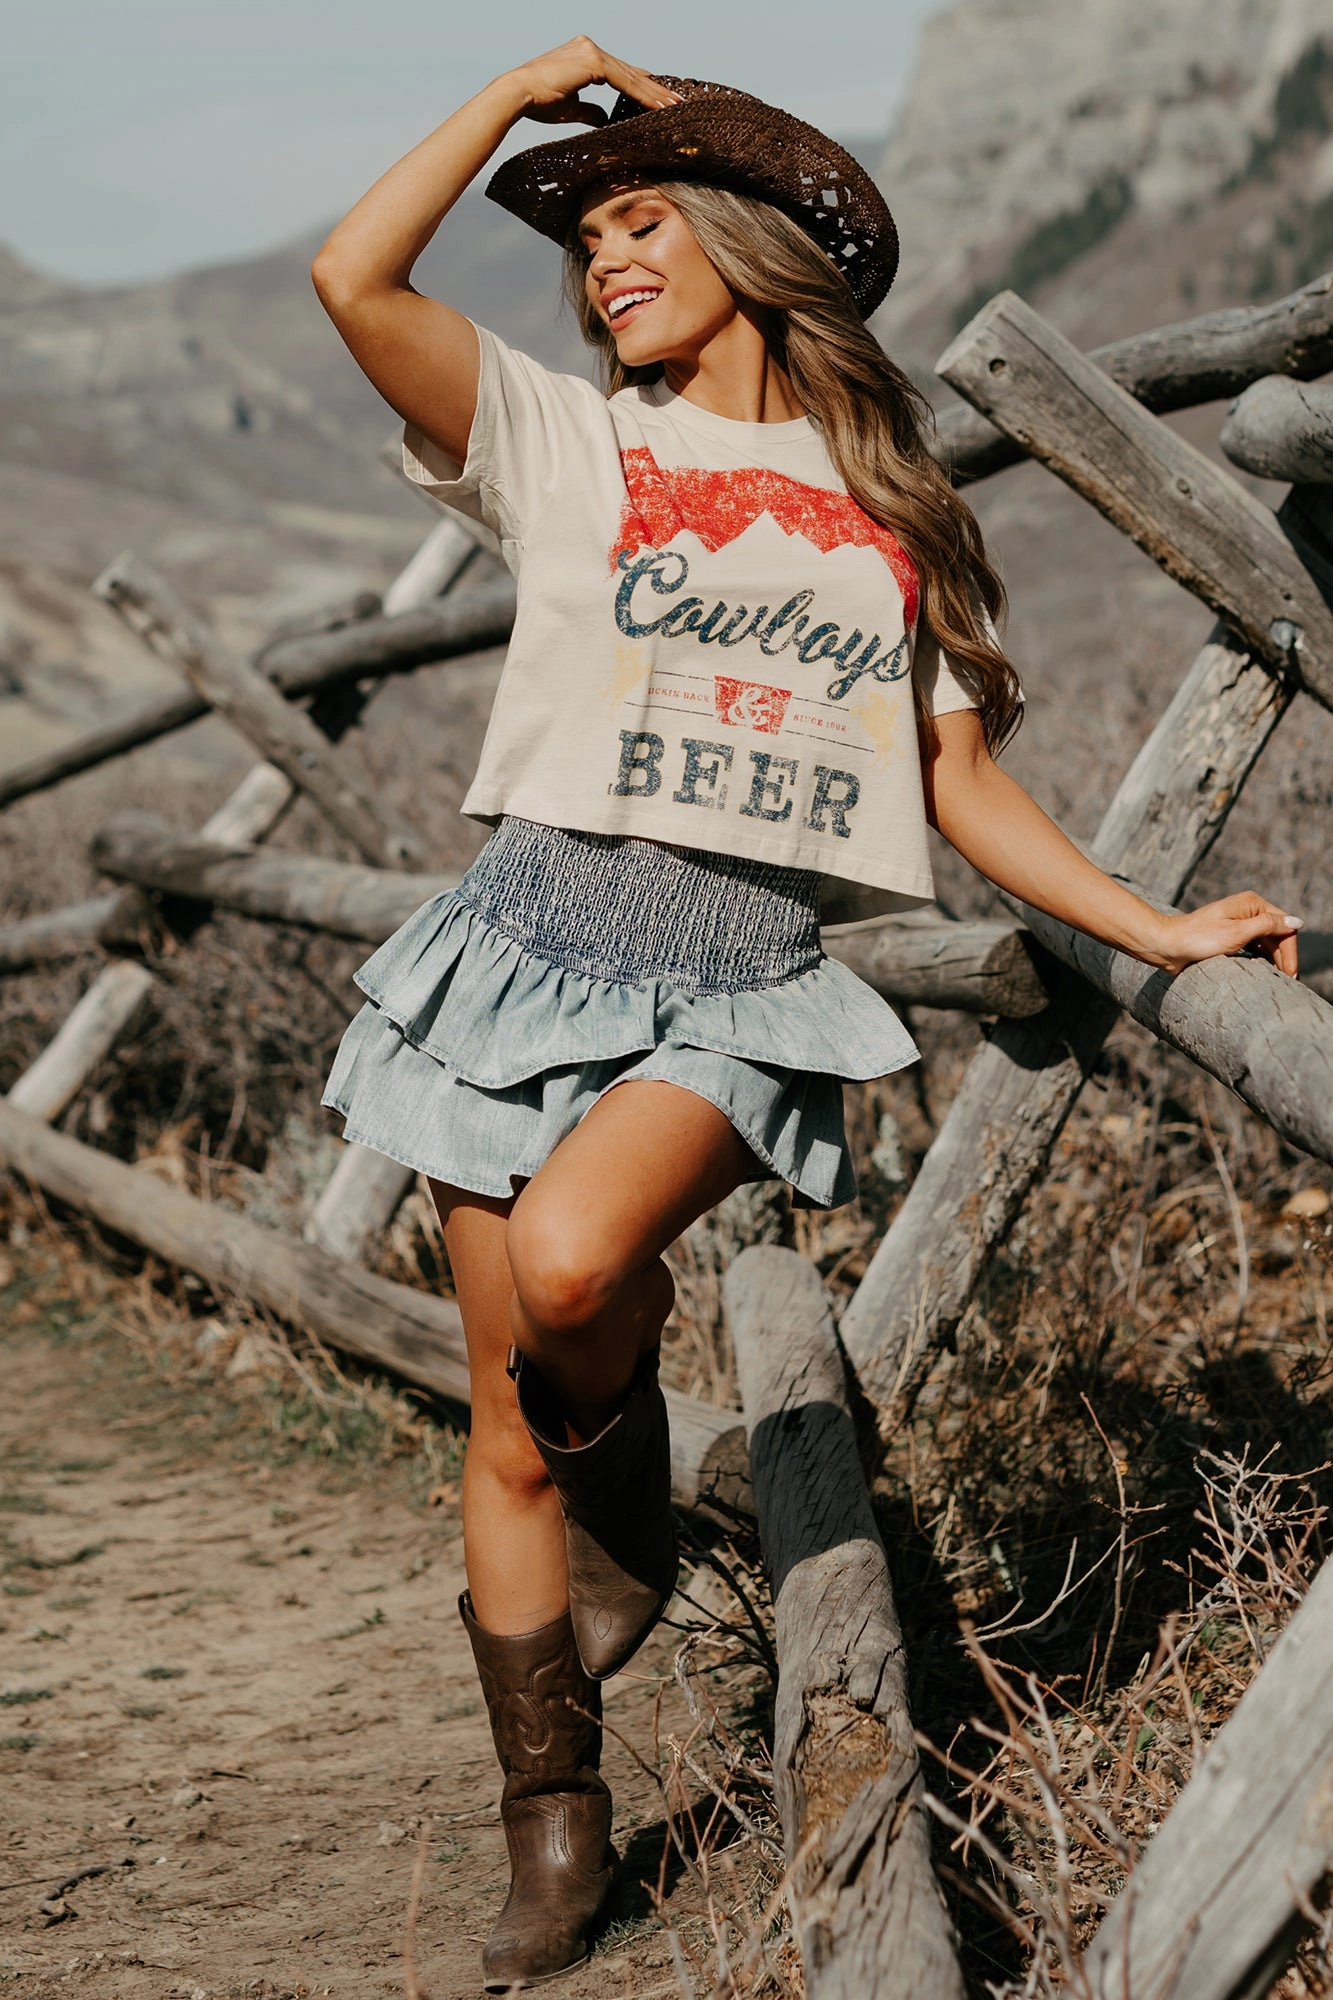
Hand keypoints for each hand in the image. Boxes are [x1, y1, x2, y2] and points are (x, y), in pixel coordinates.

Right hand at [507, 37, 680, 127]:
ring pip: (630, 75)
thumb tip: (604, 118)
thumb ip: (590, 110)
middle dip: (653, 89)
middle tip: (675, 102)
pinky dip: (642, 95)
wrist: (518, 94)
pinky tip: (657, 106)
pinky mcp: (592, 61)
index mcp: (583, 55)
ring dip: (653, 93)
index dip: (640, 85)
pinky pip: (624, 81)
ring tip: (673, 106)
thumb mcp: (570, 107)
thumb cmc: (537, 102)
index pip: (619, 71)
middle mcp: (589, 48)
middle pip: (629, 71)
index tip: (658, 98)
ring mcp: (591, 51)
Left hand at [1149, 892, 1301, 976]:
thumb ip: (1268, 927)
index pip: (1284, 926)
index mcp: (1252, 903)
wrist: (1167, 946)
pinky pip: (1253, 947)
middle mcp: (1248, 910)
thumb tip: (1298, 922)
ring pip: (1266, 942)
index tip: (1291, 974)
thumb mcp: (1237, 933)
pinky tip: (1264, 972)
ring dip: (1274, 959)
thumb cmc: (1199, 938)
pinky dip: (1261, 958)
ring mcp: (1239, 923)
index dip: (1290, 950)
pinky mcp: (1230, 936)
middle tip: (1289, 982)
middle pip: (1277, 934)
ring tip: (1280, 981)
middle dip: (1284, 957)